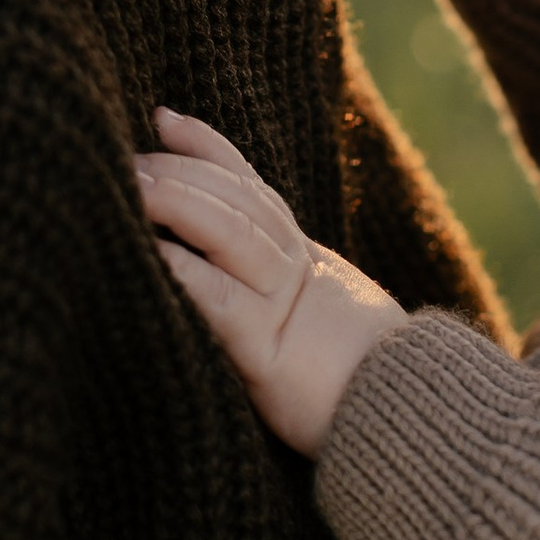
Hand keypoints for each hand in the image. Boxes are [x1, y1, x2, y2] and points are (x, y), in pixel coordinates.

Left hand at [134, 112, 401, 452]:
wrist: (414, 420)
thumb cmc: (361, 388)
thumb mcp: (322, 324)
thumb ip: (282, 297)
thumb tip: (232, 281)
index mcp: (307, 260)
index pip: (251, 187)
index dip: (207, 147)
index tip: (163, 118)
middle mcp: (297, 269)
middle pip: (237, 198)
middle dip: (180, 169)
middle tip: (126, 152)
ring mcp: (285, 305)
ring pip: (230, 233)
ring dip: (176, 202)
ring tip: (129, 183)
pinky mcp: (269, 351)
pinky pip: (220, 299)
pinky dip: (183, 270)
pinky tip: (150, 251)